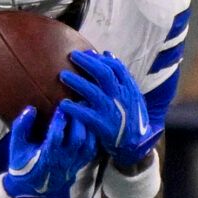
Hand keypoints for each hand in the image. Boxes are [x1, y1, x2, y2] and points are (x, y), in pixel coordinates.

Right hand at [2, 105, 97, 197]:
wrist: (33, 189)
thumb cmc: (23, 165)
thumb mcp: (16, 147)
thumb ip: (21, 128)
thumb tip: (30, 109)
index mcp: (46, 157)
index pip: (56, 138)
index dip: (60, 121)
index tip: (60, 106)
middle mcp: (63, 161)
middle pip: (77, 139)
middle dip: (78, 120)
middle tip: (77, 103)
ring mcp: (74, 163)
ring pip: (87, 144)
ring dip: (88, 126)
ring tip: (85, 110)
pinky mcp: (80, 164)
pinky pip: (92, 149)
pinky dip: (93, 135)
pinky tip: (89, 123)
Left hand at [59, 49, 156, 165]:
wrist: (135, 145)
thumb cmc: (130, 116)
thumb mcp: (131, 94)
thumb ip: (120, 76)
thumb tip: (107, 54)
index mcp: (129, 88)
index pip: (116, 67)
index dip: (100, 58)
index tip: (87, 52)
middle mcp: (121, 97)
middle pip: (103, 74)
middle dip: (87, 62)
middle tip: (72, 55)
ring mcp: (112, 111)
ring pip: (93, 92)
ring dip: (76, 82)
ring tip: (62, 75)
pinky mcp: (103, 126)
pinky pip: (86, 115)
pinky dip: (74, 109)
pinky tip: (63, 104)